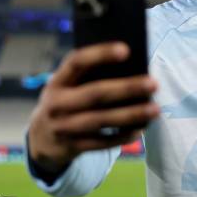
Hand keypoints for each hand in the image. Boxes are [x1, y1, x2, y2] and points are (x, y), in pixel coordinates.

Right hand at [27, 42, 159, 173]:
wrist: (40, 139)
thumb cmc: (66, 101)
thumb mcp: (66, 86)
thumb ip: (88, 77)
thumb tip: (131, 69)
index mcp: (56, 82)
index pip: (76, 62)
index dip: (100, 54)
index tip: (126, 50)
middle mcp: (56, 104)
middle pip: (95, 94)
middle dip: (126, 88)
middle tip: (153, 83)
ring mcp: (63, 128)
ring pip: (101, 120)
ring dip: (131, 114)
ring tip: (155, 109)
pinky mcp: (72, 147)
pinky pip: (102, 143)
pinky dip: (123, 135)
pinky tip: (141, 128)